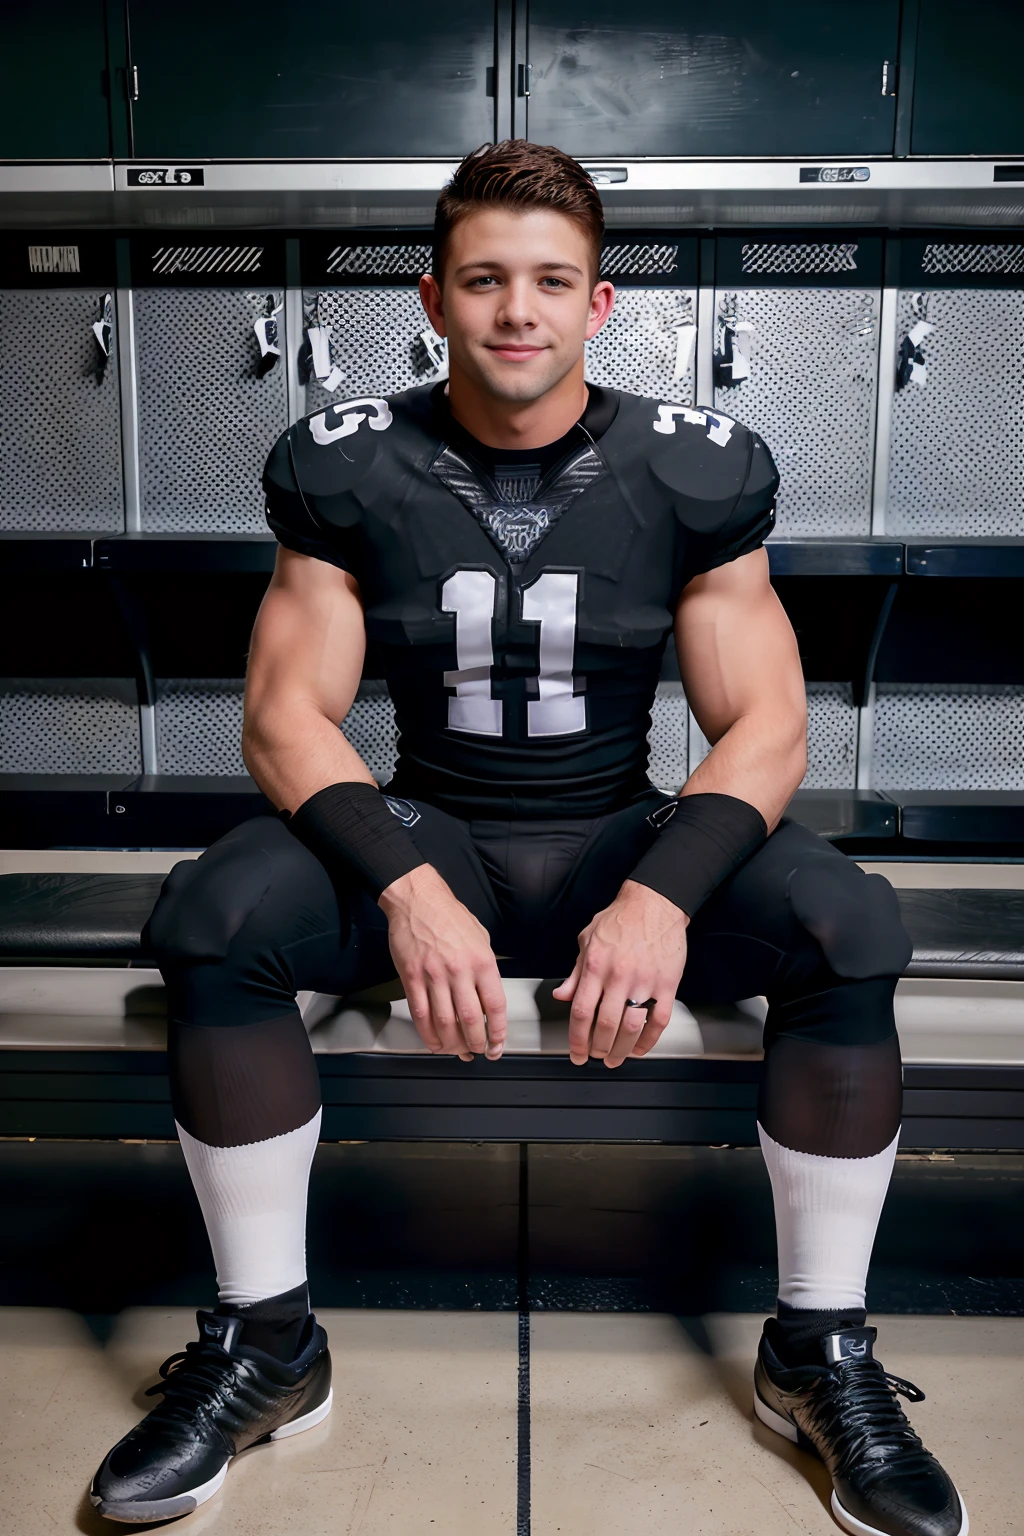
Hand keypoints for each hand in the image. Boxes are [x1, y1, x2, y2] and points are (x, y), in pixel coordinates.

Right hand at [378, 864, 506, 1061]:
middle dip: (476, 1043)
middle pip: (470, 1020)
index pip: (494, 1006)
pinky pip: (420, 1014)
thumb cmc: (450, 915)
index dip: (498, 1032)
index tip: (497, 1044)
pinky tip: (434, 1043)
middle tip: (478, 1051)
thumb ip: (487, 966)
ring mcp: (433, 976)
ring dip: (453, 1044)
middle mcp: (459, 971)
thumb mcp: (482, 937)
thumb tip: (489, 995)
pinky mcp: (412, 978)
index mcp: (482, 961)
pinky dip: (428, 1035)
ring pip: (445, 1022)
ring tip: (457, 1050)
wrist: (417, 899)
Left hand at [551, 878, 688, 1067]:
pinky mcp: (667, 983)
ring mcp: (645, 981)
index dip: (577, 1038)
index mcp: (596, 965)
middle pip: (605, 1024)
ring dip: (622, 1049)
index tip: (577, 1052)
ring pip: (631, 1027)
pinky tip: (641, 1047)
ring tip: (616, 1058)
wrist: (655, 903)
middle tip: (596, 1057)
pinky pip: (659, 1020)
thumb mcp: (587, 939)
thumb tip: (562, 995)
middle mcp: (619, 975)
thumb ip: (575, 972)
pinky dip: (650, 1040)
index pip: (581, 1011)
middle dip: (598, 1048)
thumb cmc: (621, 918)